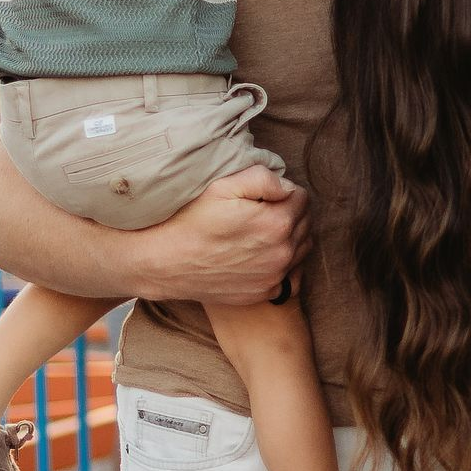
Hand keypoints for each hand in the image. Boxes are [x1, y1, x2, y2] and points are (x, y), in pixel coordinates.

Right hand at [148, 166, 308, 304]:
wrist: (165, 263)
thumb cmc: (191, 221)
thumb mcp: (222, 187)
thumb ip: (263, 178)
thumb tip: (287, 186)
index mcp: (277, 222)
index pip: (302, 198)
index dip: (284, 191)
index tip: (264, 194)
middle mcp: (282, 252)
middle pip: (305, 222)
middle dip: (290, 212)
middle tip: (262, 209)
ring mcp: (274, 276)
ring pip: (302, 248)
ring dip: (291, 236)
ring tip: (262, 230)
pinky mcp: (264, 292)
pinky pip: (290, 273)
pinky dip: (282, 262)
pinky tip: (260, 254)